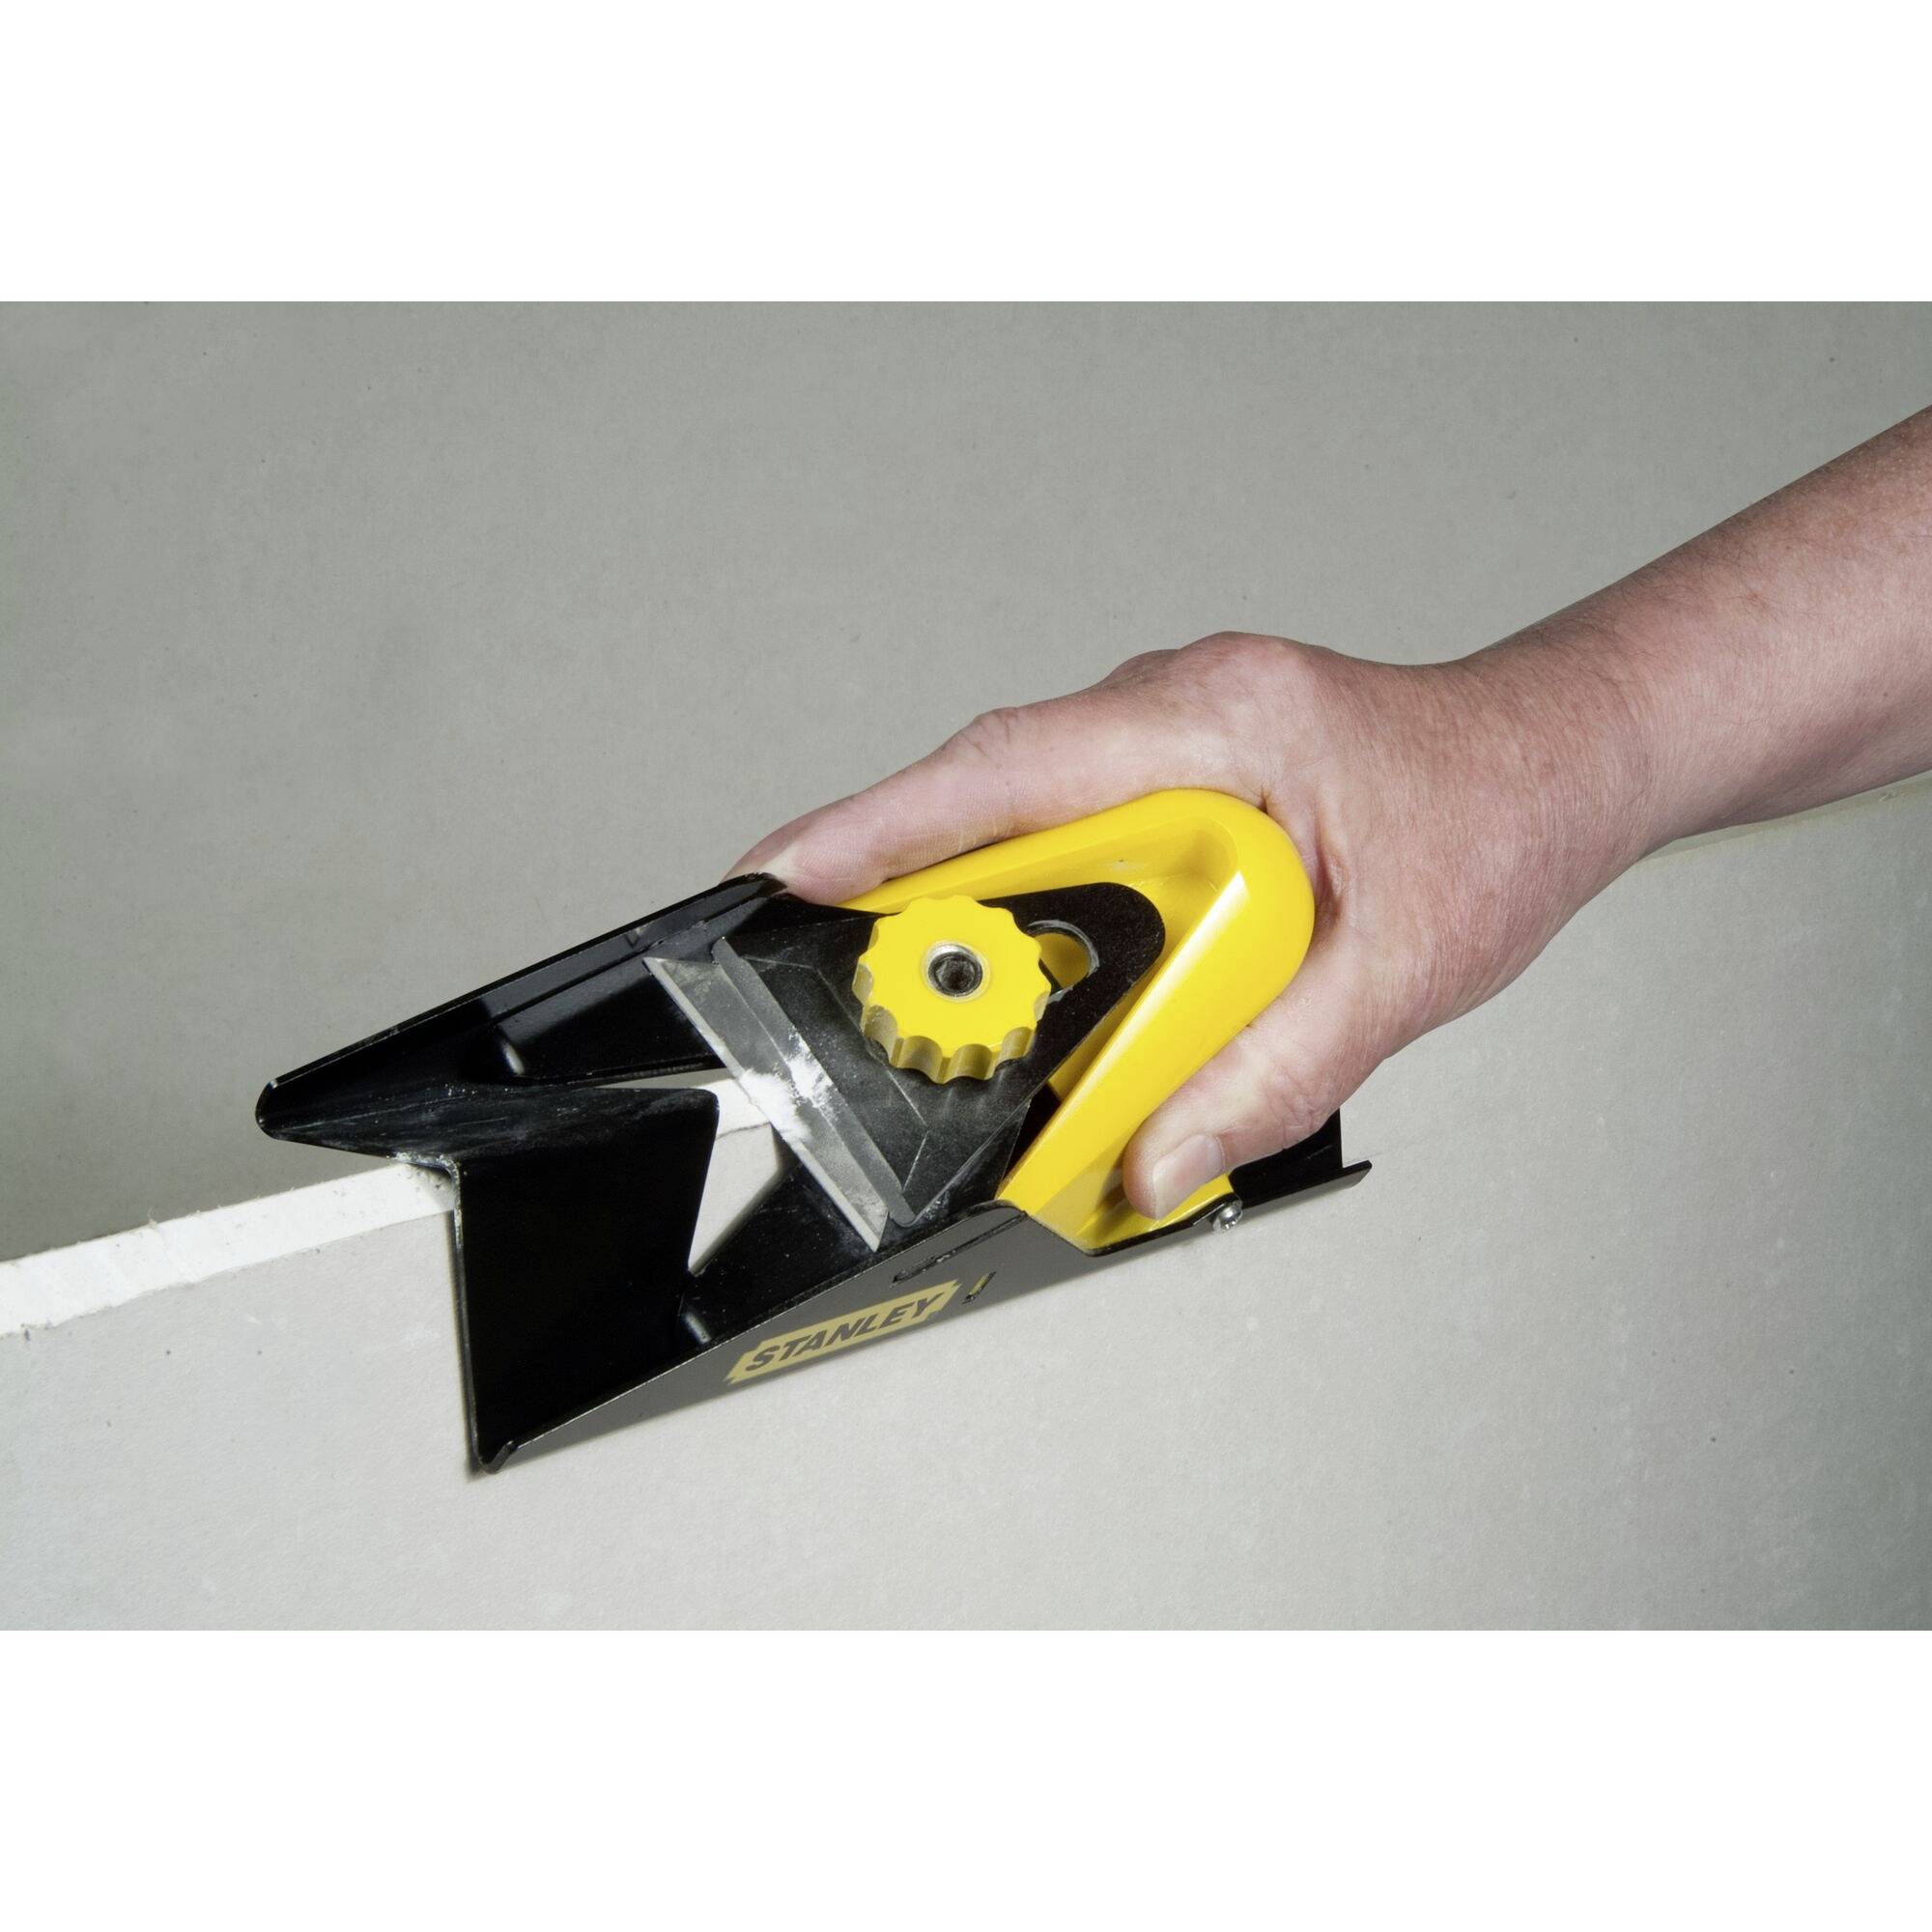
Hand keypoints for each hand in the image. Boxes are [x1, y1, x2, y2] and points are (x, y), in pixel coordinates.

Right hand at [733, 630, 1655, 1218]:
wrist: (1559, 759)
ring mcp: (1165, 736)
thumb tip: (1154, 1160)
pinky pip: (1062, 831)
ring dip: (960, 903)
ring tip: (927, 1009)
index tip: (786, 877)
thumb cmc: (1498, 816)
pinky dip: (1024, 904)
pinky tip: (1024, 978)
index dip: (883, 827)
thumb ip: (1273, 1074)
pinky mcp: (1168, 776)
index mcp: (1224, 719)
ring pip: (1015, 812)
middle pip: (989, 792)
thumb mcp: (1402, 970)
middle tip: (834, 986)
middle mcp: (1175, 708)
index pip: (1016, 769)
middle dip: (889, 881)